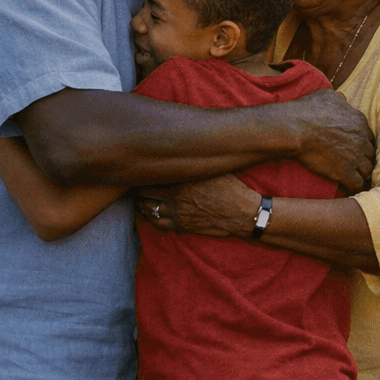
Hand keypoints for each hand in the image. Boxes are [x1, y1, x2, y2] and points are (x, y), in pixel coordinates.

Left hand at [135, 174, 258, 236]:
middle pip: (146, 196)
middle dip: (139, 191)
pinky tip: (150, 215)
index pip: (152, 179)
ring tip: (140, 201)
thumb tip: (192, 153)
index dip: (144, 176)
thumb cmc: (233, 189)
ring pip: (149, 211)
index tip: (142, 172)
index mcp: (182, 183)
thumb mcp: (216, 170)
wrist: (243, 214)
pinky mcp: (182, 226)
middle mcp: (175, 200)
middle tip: (136, 187)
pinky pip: (158, 224)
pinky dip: (151, 219)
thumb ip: (199, 165)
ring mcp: (177, 215)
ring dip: (142, 206)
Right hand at [289, 89, 373, 191]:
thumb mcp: (326, 96)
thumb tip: (343, 101)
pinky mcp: (344, 171)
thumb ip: (339, 99)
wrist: (293, 128)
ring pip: (367, 170)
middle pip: (371, 153)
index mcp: (359, 121)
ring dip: (361, 174)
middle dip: (364, 159)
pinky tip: (347, 187)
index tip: (355, 149)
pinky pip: (357, 184)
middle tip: (355, 165)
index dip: (362, 144)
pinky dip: (353, 186)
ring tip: (354, 177)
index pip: (368, 136)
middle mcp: (361, 138)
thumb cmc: (305, 110)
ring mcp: (354, 156)